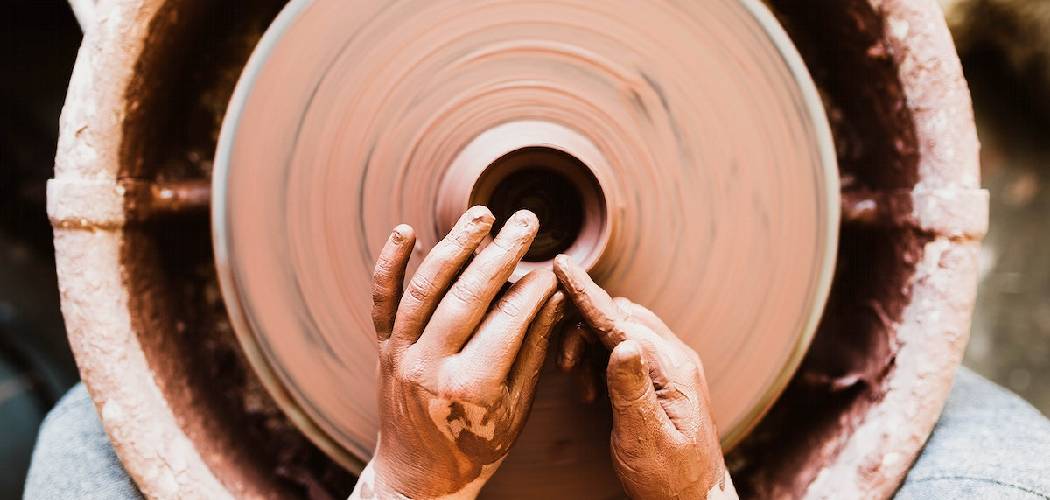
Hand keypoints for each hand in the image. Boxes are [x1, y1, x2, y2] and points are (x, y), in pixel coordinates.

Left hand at [352, 207, 565, 498]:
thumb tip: (554, 298)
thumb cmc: (476, 447)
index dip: (534, 288)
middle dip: (502, 252)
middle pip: (468, 294)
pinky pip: (382, 300)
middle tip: (527, 222)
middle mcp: (430, 366)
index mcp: (471, 386)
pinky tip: (406, 231)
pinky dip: (390, 264)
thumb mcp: (516, 408)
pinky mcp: (382, 349)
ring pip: (425, 288)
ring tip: (482, 216)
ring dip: (454, 245)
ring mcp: (400, 354)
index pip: (509, 319)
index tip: (553, 265)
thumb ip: (532, 349)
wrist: (419, 478)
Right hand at [553, 255, 736, 499]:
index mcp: (674, 370)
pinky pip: (626, 346)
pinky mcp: (662, 377)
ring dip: (590, 345)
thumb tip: (620, 342)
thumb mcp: (644, 439)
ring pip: (621, 328)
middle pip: (620, 316)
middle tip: (565, 366)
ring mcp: (671, 366)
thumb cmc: (669, 478)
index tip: (562, 267)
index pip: (621, 322)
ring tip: (580, 384)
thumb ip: (630, 390)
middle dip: (583, 327)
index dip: (587, 294)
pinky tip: (592, 388)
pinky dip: (600, 357)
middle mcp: (675, 359)